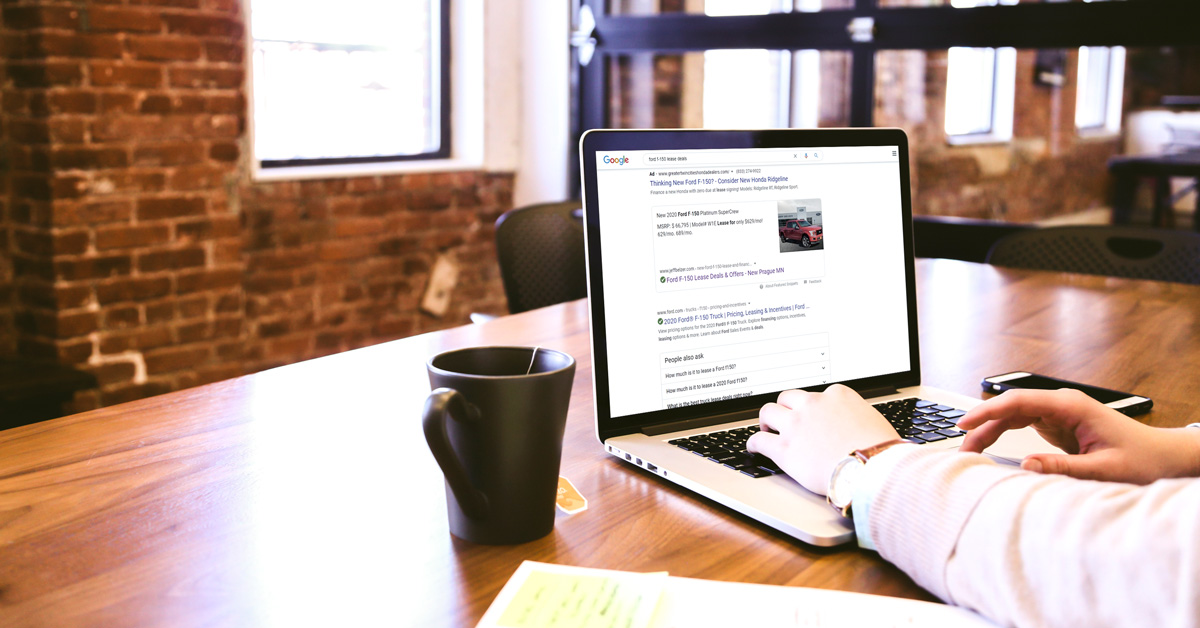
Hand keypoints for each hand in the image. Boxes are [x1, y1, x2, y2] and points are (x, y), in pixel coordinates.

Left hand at [746, 384, 899, 495]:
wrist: (872, 468)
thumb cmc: (880, 450)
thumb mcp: (873, 420)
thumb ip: (857, 416)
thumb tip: (857, 425)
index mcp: (837, 395)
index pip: (817, 395)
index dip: (813, 408)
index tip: (811, 415)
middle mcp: (813, 405)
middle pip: (788, 398)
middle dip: (785, 407)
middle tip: (784, 419)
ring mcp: (796, 425)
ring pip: (769, 412)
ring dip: (766, 420)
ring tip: (766, 428)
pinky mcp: (784, 448)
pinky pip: (759, 440)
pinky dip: (754, 443)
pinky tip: (754, 448)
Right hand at [959, 388, 1199, 483]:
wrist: (1164, 456)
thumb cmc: (1142, 460)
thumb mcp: (1104, 470)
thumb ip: (1063, 467)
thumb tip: (1025, 466)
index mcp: (1071, 406)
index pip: (1018, 402)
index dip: (986, 412)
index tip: (963, 424)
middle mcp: (1061, 404)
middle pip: (1009, 408)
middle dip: (982, 426)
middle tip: (962, 450)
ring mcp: (1058, 413)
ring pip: (1012, 416)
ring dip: (990, 431)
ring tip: (970, 451)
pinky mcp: (1057, 425)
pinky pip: (1021, 425)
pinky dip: (1003, 435)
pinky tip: (989, 448)